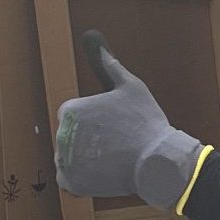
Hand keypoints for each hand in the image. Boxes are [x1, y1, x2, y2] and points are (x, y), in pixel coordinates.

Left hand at [54, 31, 204, 208]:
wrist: (157, 161)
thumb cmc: (145, 122)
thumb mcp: (130, 86)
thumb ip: (107, 63)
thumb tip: (93, 37)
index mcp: (71, 110)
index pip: (73, 115)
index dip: (94, 121)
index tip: (113, 127)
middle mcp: (62, 135)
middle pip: (70, 137)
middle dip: (88, 140)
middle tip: (115, 144)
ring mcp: (65, 160)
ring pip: (69, 157)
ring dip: (84, 158)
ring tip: (111, 158)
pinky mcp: (70, 182)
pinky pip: (67, 178)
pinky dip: (81, 177)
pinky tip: (101, 172)